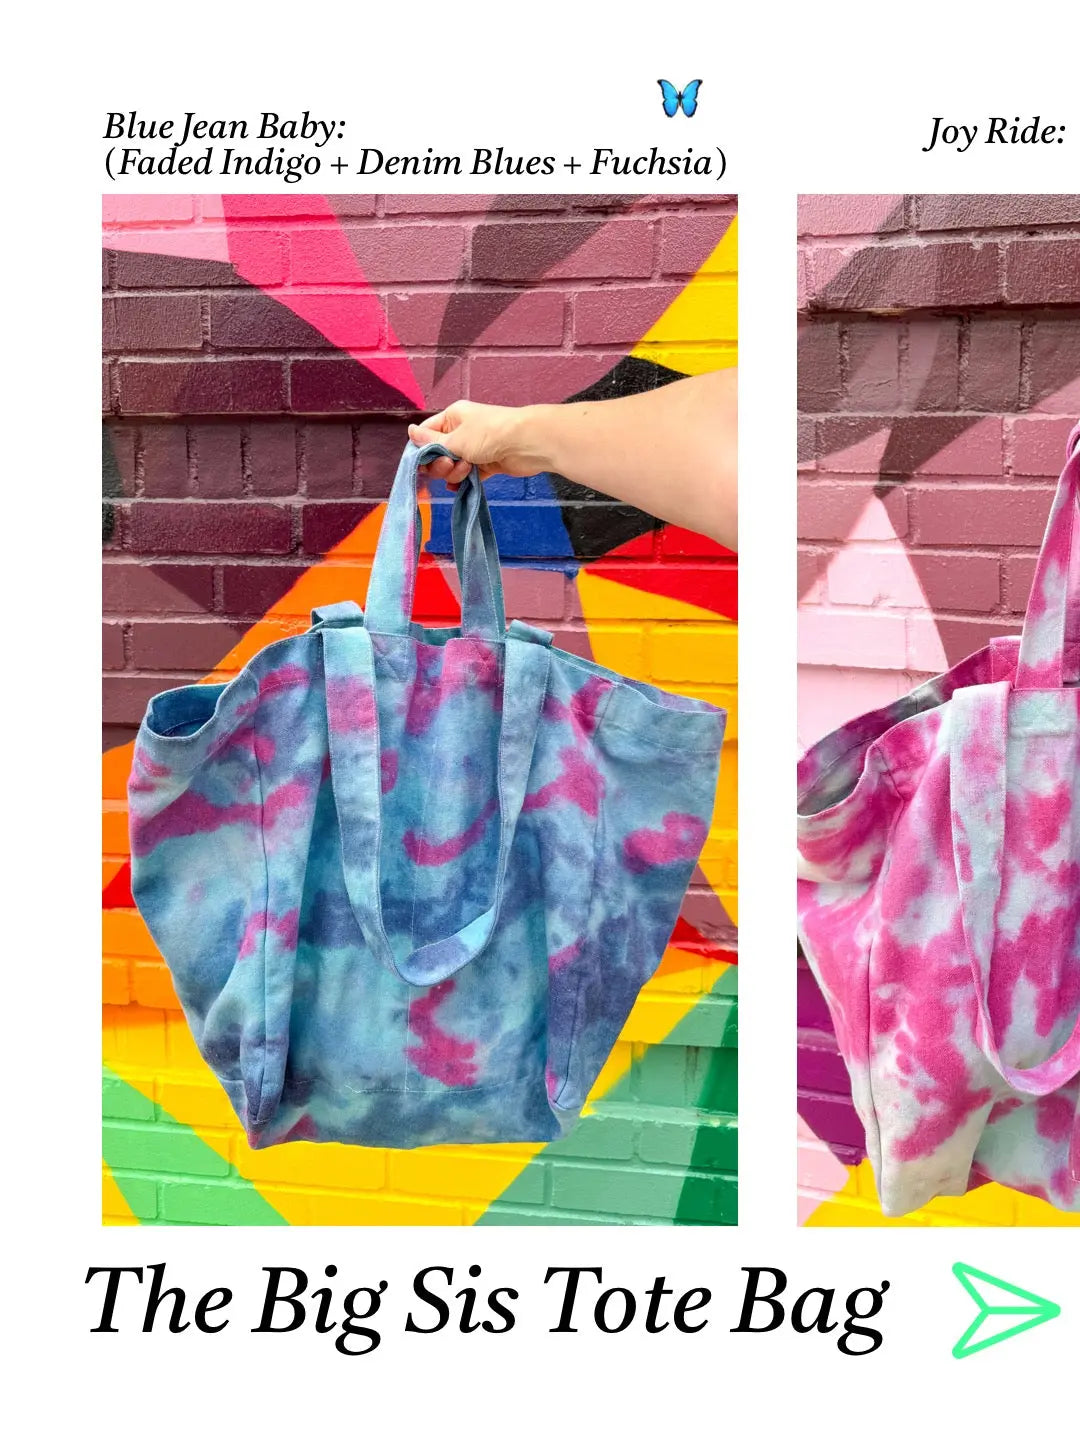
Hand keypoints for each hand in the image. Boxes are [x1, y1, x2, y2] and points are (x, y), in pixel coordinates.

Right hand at [408, 401, 546, 486]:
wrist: (527, 444)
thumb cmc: (490, 434)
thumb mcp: (455, 438)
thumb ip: (431, 442)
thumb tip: (410, 431)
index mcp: (452, 418)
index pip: (426, 434)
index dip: (421, 451)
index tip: (422, 463)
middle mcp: (461, 432)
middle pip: (438, 454)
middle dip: (441, 464)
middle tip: (451, 464)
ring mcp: (474, 449)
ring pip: (452, 467)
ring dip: (454, 473)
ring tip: (467, 469)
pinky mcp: (486, 464)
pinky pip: (467, 476)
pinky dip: (464, 481)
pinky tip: (461, 487)